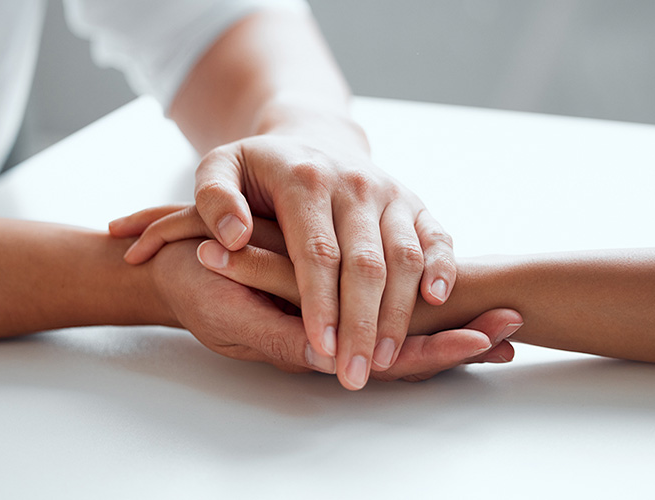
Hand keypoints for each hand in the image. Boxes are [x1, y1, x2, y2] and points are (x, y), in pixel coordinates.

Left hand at [112, 133, 457, 389]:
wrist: (313, 138)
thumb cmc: (262, 169)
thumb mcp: (219, 168)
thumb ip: (213, 198)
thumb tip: (233, 237)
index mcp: (305, 180)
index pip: (317, 251)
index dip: (320, 303)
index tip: (321, 348)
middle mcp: (354, 184)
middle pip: (366, 263)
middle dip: (362, 324)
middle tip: (353, 375)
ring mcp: (388, 192)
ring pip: (404, 256)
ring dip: (399, 312)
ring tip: (385, 360)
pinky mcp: (413, 202)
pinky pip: (436, 236)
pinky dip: (441, 267)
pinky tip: (436, 301)